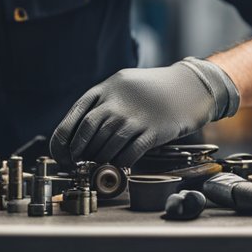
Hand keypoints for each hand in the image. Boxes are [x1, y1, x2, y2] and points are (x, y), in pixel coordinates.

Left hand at [50, 58, 239, 167]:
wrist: (189, 87)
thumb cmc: (152, 90)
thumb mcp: (122, 84)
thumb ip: (101, 102)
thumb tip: (78, 133)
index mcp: (105, 88)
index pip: (75, 117)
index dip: (63, 140)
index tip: (62, 155)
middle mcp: (117, 102)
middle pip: (88, 132)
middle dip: (79, 152)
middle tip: (78, 164)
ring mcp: (134, 117)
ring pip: (106, 146)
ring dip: (99, 161)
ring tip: (98, 167)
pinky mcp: (152, 132)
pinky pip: (128, 155)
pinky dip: (119, 165)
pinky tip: (119, 167)